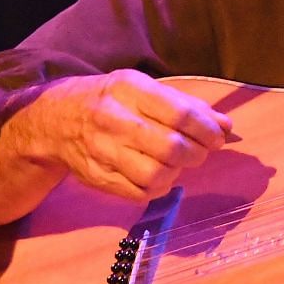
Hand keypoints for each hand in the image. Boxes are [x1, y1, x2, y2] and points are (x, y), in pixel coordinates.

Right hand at [33, 70, 231, 200]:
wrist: (57, 119)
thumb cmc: (112, 101)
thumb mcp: (145, 90)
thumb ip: (186, 106)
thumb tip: (226, 126)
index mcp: (129, 90)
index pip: (181, 114)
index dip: (207, 130)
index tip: (218, 138)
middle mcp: (113, 120)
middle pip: (171, 148)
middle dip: (197, 154)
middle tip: (200, 152)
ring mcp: (102, 151)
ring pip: (157, 175)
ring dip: (178, 172)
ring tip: (177, 163)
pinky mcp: (98, 177)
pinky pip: (141, 193)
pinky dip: (159, 187)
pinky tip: (158, 174)